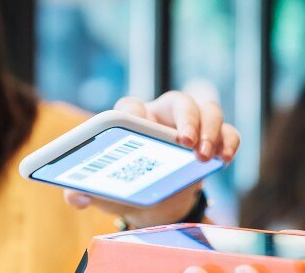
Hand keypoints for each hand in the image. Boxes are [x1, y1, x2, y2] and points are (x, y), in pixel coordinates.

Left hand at [64, 91, 240, 227]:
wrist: (155, 204)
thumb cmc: (126, 188)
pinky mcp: (214, 140)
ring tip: (205, 157)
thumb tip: (74, 197)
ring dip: (210, 129)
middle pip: (179, 100)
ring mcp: (193, 126)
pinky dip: (230, 141)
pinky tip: (225, 159)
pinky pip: (229, 132)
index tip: (139, 123)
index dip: (136, 112)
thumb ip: (80, 192)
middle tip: (185, 143)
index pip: (132, 105)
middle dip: (185, 118)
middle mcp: (163, 116)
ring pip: (209, 109)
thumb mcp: (102, 192)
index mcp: (132, 121)